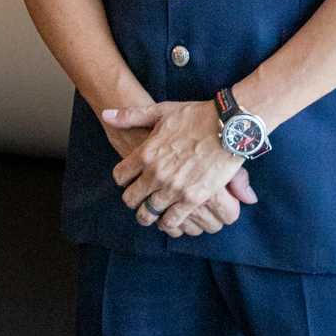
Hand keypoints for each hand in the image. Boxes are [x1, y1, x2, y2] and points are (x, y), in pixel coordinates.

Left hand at [101, 100, 256, 234]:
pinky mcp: (192, 198)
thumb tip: (106, 116)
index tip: (130, 181)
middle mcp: (155, 173)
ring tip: (154, 215)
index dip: (123, 180)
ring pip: (149, 214)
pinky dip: (169, 224)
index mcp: (145, 153)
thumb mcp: (160, 111)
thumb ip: (131, 116)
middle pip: (131, 199)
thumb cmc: (196, 115)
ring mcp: (173, 188)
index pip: (120, 176)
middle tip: (140, 201)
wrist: (228, 125)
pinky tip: (171, 220)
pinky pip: (172, 221)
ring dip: (149, 216)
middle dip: (133, 201)